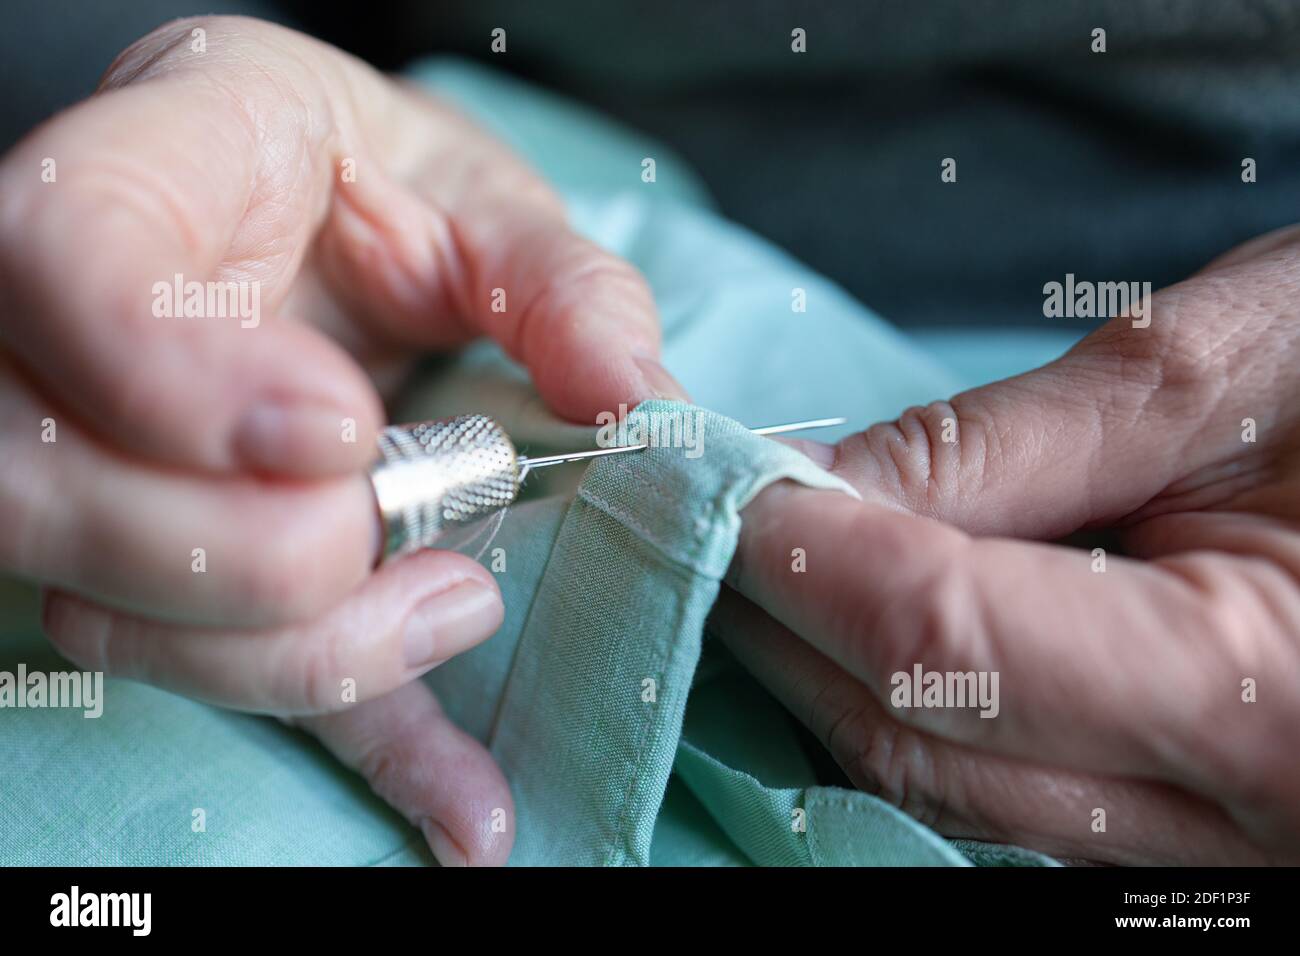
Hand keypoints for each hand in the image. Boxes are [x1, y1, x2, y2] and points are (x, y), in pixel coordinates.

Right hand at [0, 16, 679, 863]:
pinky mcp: (172, 574)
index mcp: (135, 189)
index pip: (54, 264)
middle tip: (390, 527)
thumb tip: (632, 399)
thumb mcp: (481, 202)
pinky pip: (228, 679)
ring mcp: (91, 469)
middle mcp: (61, 341)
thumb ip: (556, 283)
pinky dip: (355, 747)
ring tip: (457, 603)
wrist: (334, 224)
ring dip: (288, 651)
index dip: (172, 375)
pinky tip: (467, 808)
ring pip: (105, 607)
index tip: (340, 430)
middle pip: (45, 486)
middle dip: (240, 553)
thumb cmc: (388, 188)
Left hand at [713, 226, 1299, 864]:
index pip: (939, 637)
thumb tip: (817, 486)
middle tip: (694, 509)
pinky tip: (855, 619)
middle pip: (911, 736)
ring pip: (934, 783)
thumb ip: (1000, 448)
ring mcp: (1204, 851)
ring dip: (822, 668)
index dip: (796, 550)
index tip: (691, 474)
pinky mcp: (1177, 833)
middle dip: (779, 617)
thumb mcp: (1219, 378)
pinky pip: (990, 792)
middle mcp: (1234, 823)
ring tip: (760, 554)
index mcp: (1269, 699)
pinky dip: (900, 703)